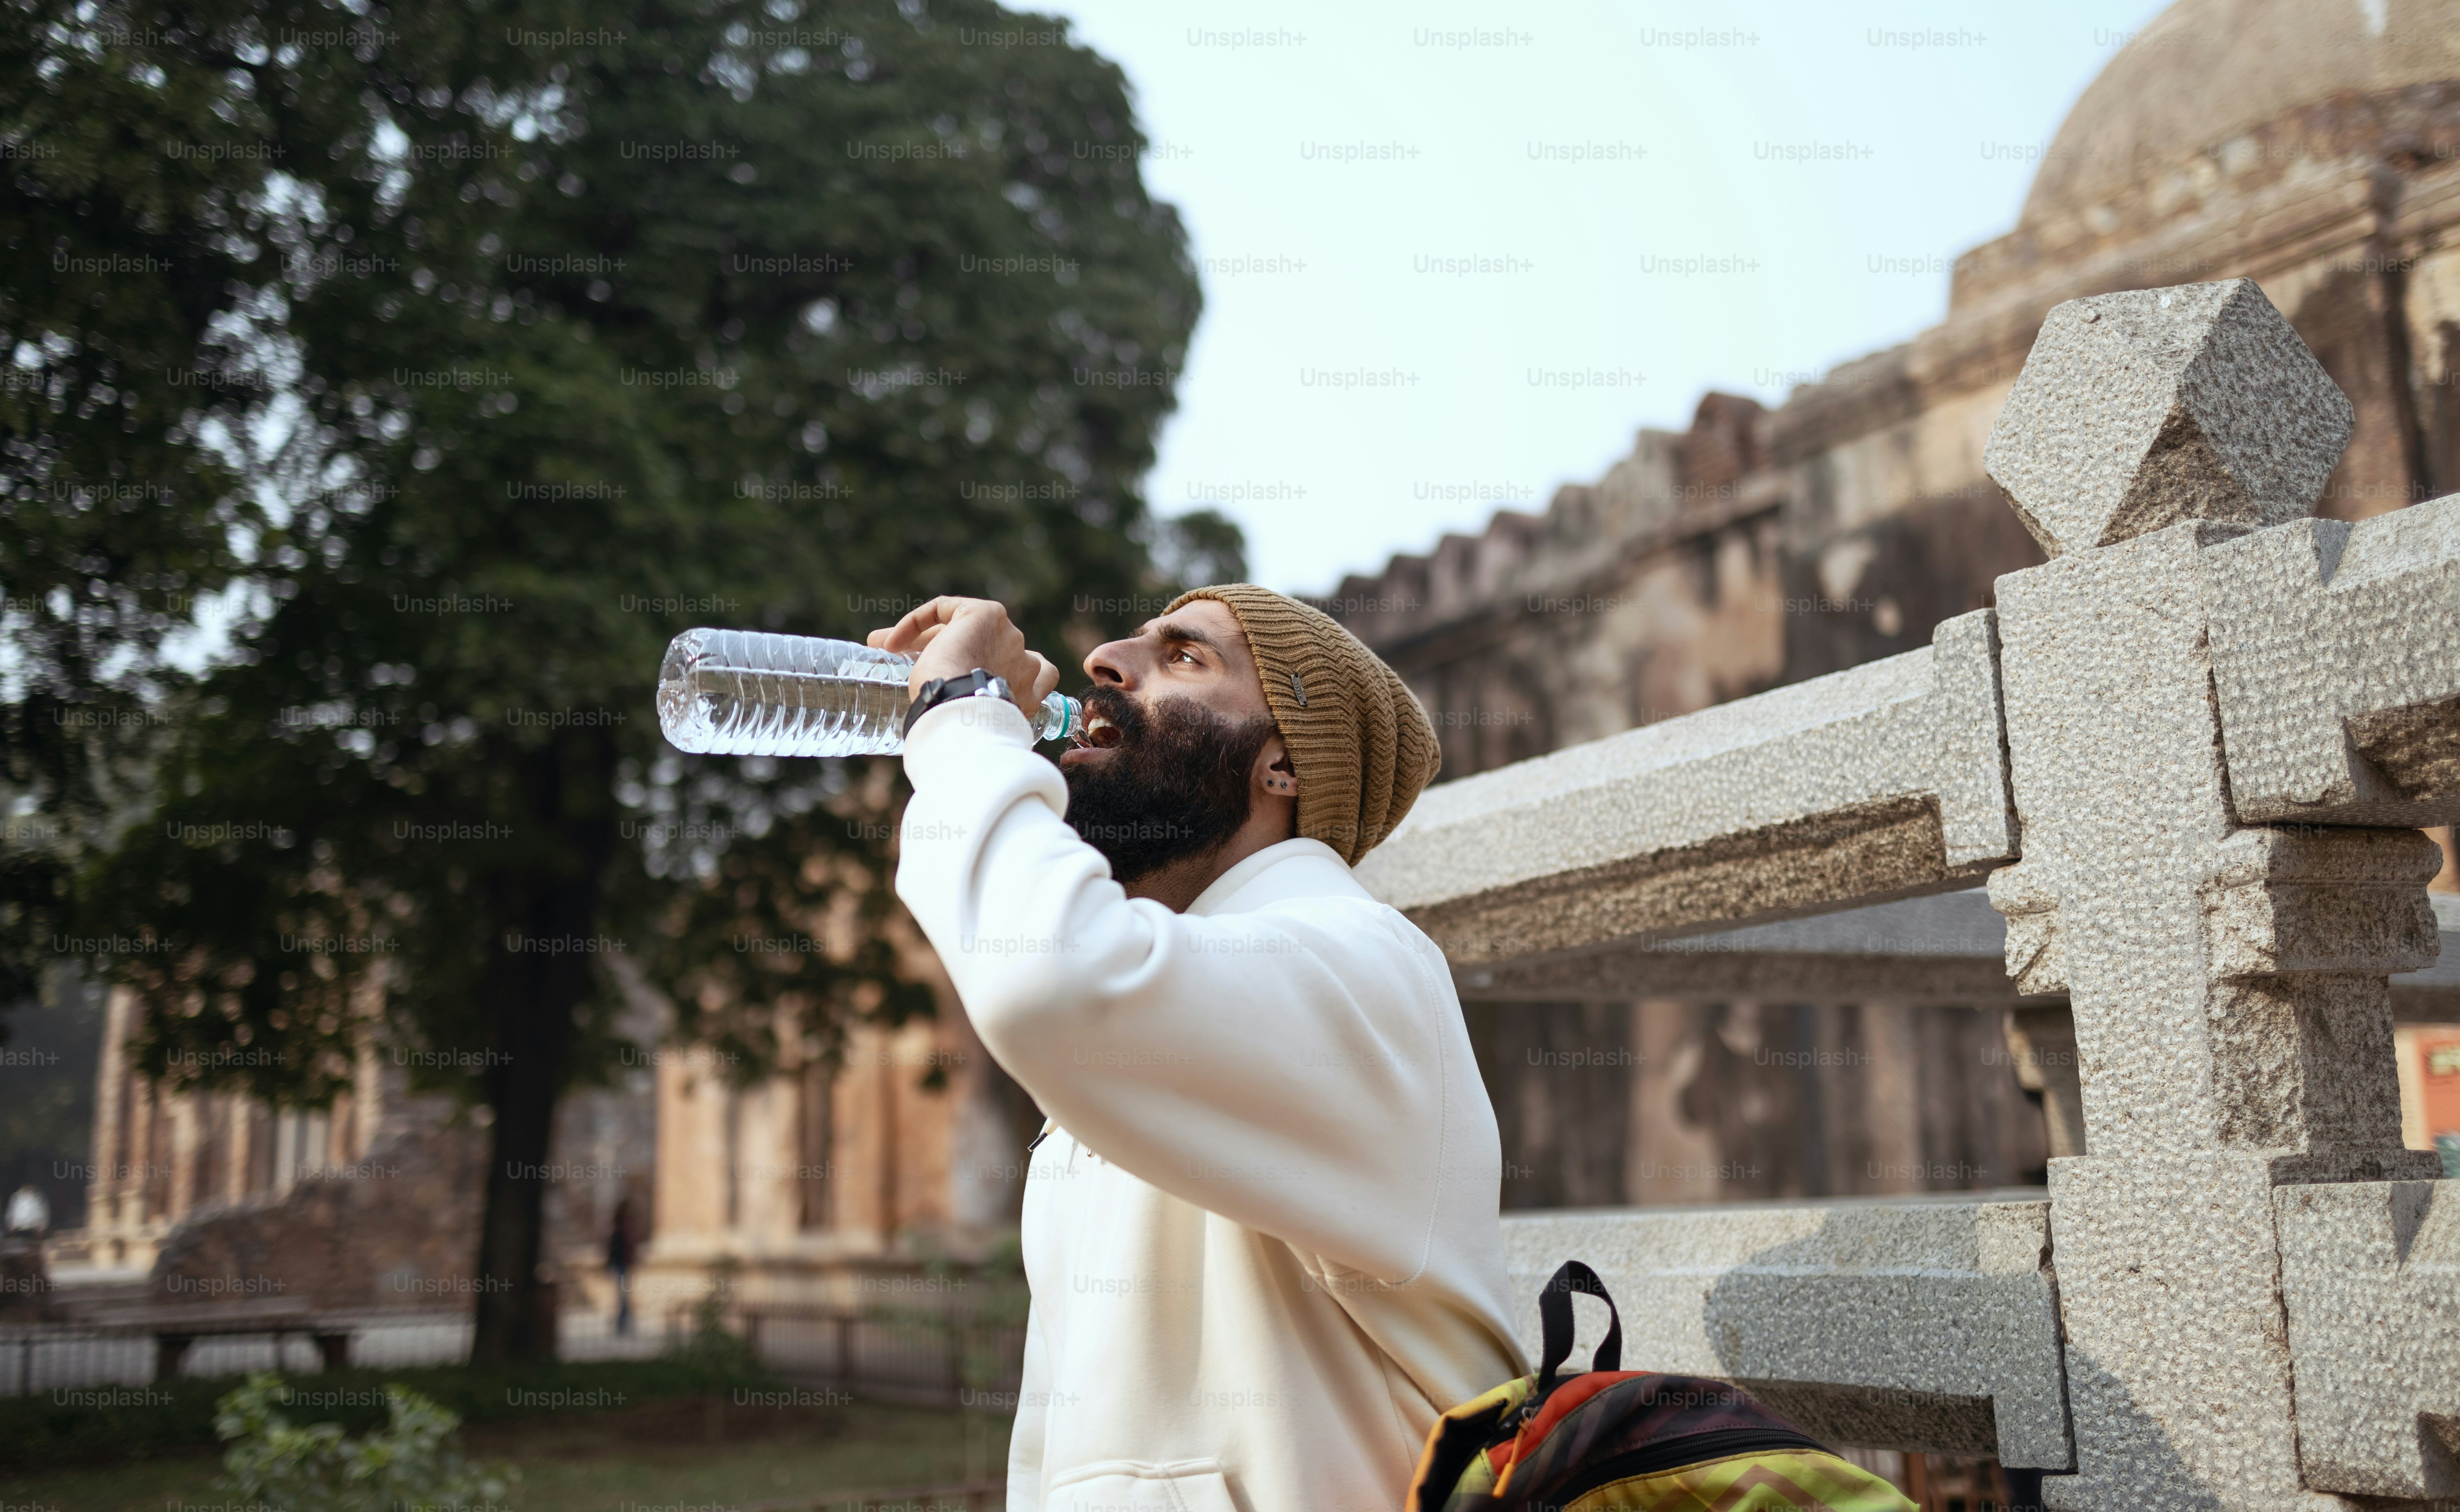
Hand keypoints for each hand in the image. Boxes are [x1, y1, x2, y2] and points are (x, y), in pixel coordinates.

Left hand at [866, 597, 1060, 720]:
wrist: (966, 716)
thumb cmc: (966, 729)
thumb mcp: (973, 726)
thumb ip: (975, 718)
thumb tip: (937, 734)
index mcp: (1029, 692)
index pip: (1016, 676)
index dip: (983, 676)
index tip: (952, 686)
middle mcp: (1026, 661)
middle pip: (980, 651)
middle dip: (947, 656)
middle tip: (910, 669)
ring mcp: (1010, 636)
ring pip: (960, 632)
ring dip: (924, 640)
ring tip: (890, 650)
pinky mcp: (988, 615)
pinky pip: (946, 609)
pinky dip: (917, 621)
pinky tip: (891, 642)